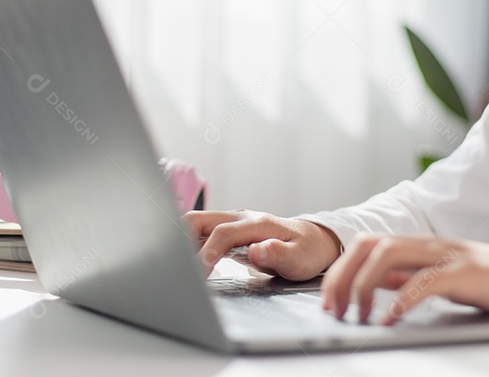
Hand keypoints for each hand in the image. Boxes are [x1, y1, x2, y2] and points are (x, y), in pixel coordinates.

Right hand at [184, 209, 341, 280]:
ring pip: (197, 223)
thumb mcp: (299, 258)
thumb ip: (278, 253)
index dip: (208, 250)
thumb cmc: (307, 250)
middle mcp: (241, 218)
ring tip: (174, 264)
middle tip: (176, 266)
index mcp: (257, 223)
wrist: (314, 240)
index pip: (223, 232)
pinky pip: (202, 232)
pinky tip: (183, 260)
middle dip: (182, 239)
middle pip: (200, 219)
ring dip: (182, 240)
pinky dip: (188, 243)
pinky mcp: (229, 231)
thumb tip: (257, 250)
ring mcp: (233, 222)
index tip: (200, 269)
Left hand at [321, 233, 488, 324]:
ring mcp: (448, 255)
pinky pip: (426, 281)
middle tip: (334, 310)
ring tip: (358, 316)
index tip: (329, 301)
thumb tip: (376, 280)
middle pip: (370, 245)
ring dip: (364, 285)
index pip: (367, 245)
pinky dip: (402, 299)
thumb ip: (410, 275)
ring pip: (390, 255)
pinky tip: (391, 318)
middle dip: (343, 276)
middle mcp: (430, 244)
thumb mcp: (442, 277)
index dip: (341, 270)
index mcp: (421, 245)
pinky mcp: (468, 273)